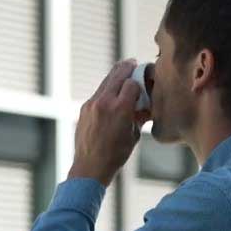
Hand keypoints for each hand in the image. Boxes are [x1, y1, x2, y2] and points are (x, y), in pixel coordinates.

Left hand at [69, 58, 152, 187]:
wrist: (90, 167)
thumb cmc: (116, 155)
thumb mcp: (134, 135)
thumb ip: (139, 116)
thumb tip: (145, 106)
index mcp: (120, 108)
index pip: (132, 82)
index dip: (139, 81)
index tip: (144, 80)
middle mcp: (105, 102)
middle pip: (117, 75)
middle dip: (127, 68)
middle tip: (132, 63)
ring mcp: (92, 104)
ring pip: (106, 82)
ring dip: (115, 76)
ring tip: (122, 71)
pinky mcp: (84, 109)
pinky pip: (98, 93)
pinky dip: (106, 90)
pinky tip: (111, 93)